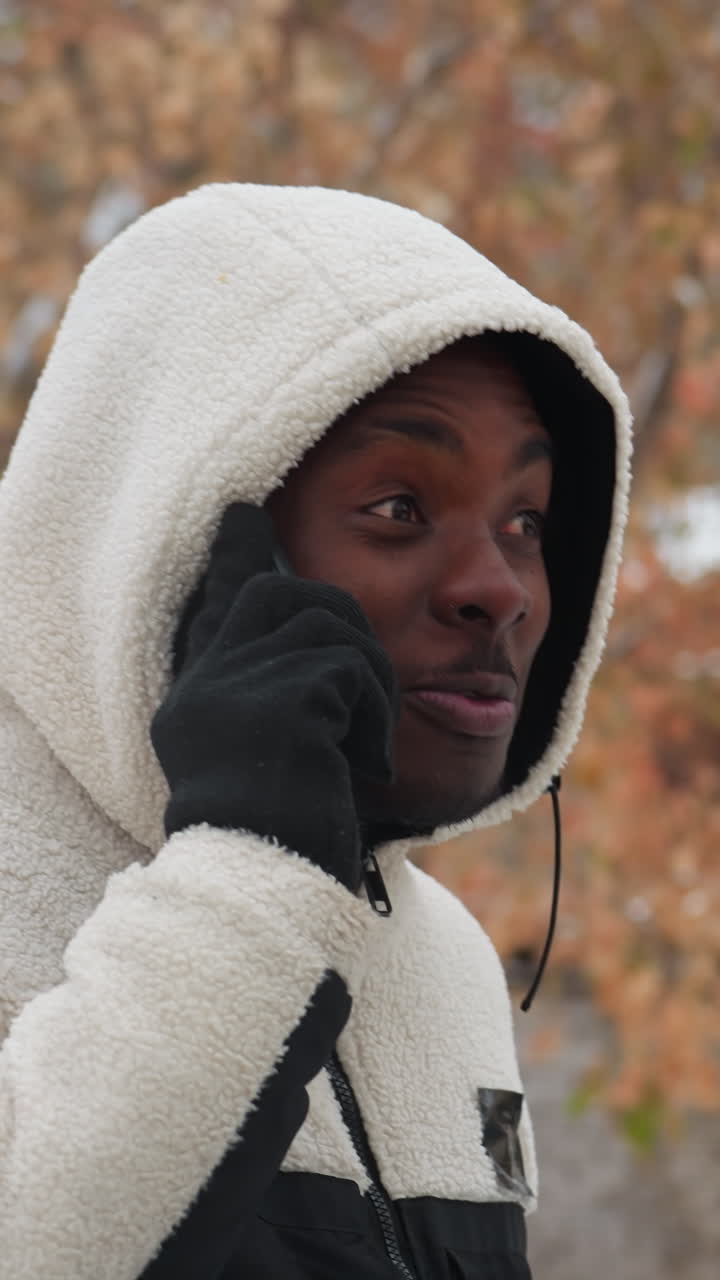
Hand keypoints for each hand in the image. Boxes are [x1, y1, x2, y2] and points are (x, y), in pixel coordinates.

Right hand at [151, 504, 397, 891]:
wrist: (269, 896)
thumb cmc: (283, 846)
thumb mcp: (276, 765)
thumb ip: (284, 703)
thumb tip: (327, 660)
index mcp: (197, 703)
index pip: (216, 609)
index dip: (235, 561)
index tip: (243, 517)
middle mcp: (204, 688)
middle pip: (274, 593)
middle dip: (336, 615)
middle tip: (364, 674)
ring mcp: (235, 691)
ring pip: (322, 620)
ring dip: (368, 673)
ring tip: (370, 738)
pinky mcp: (279, 703)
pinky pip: (349, 668)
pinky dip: (374, 712)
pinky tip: (369, 765)